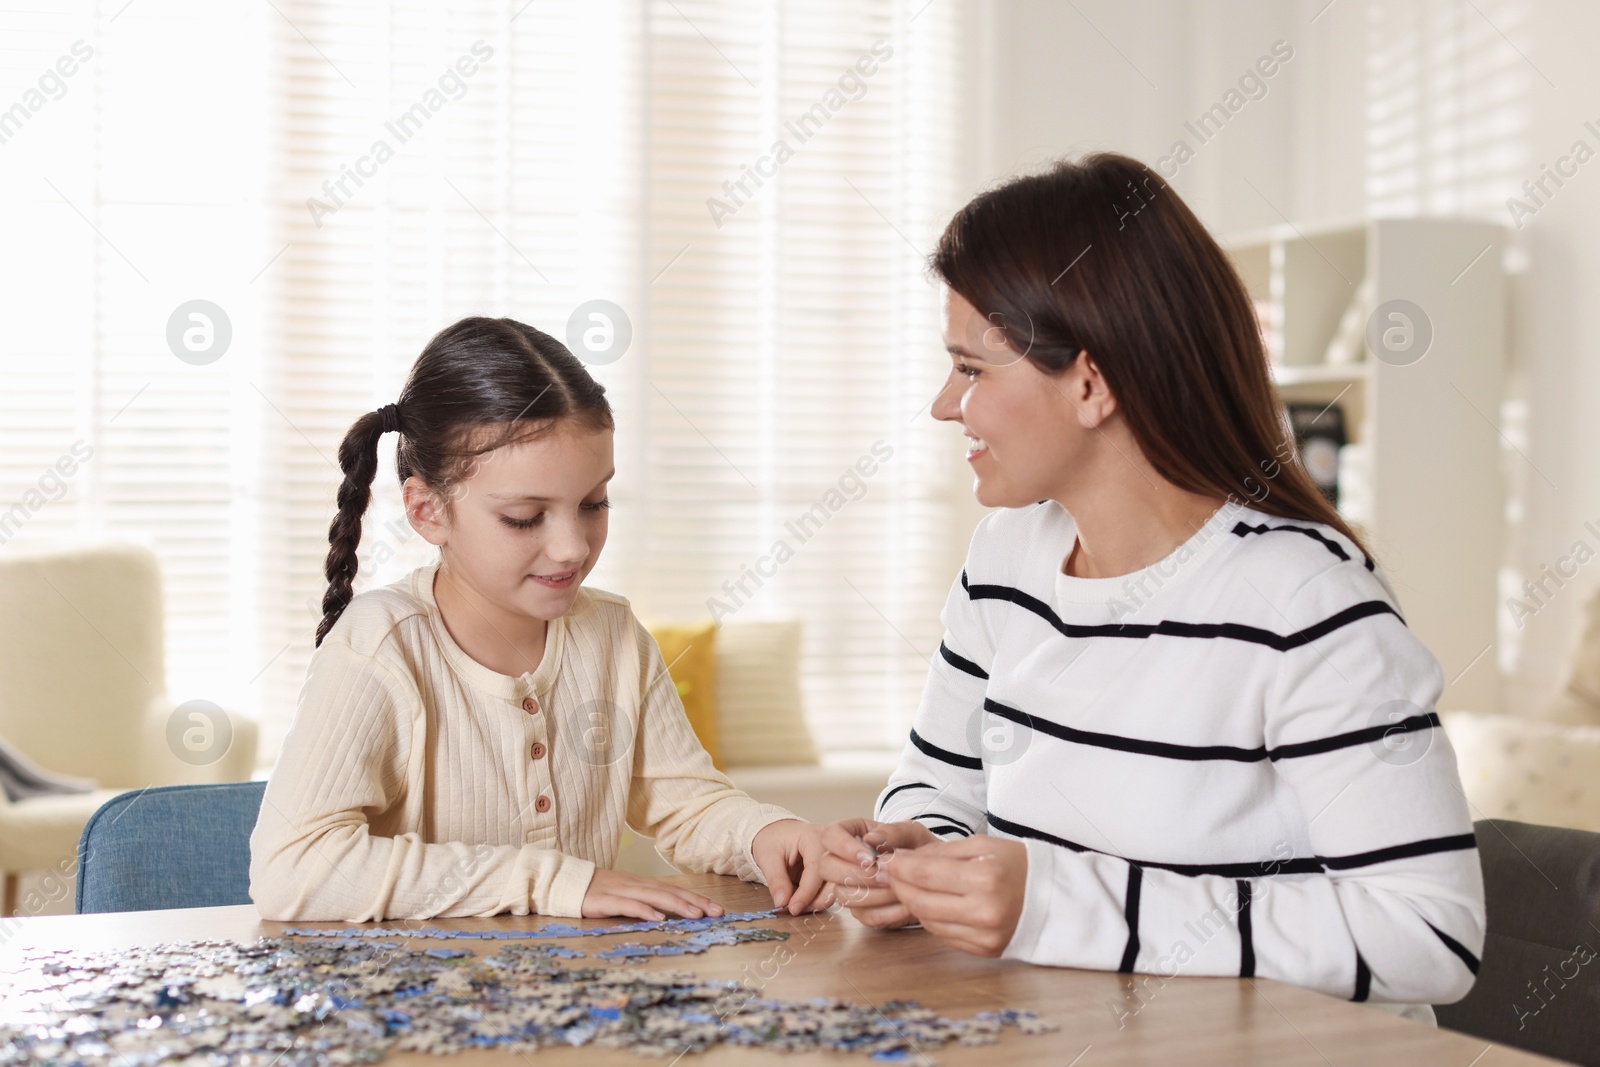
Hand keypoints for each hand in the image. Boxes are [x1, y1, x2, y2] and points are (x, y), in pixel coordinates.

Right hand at [581, 867, 725, 921]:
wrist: (564, 882)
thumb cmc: (595, 892)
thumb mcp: (623, 895)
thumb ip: (642, 901)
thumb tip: (666, 912)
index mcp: (640, 883)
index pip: (673, 890)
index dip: (695, 898)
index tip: (716, 908)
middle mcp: (635, 884)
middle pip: (669, 892)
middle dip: (695, 902)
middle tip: (717, 912)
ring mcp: (620, 891)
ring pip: (654, 897)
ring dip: (677, 906)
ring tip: (696, 915)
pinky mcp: (605, 901)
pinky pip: (628, 905)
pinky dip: (645, 910)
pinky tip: (658, 918)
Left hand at [751, 819, 833, 914]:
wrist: (776, 833)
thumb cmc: (772, 840)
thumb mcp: (767, 857)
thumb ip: (776, 880)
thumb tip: (782, 902)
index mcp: (814, 836)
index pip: (818, 868)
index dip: (807, 892)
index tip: (794, 908)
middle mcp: (831, 845)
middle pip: (834, 877)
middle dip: (818, 899)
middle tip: (797, 910)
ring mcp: (836, 856)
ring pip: (838, 885)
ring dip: (821, 901)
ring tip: (800, 907)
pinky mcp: (834, 868)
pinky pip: (834, 887)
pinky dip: (822, 898)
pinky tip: (808, 903)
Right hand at [815, 818, 938, 928]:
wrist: (931, 874)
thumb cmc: (919, 847)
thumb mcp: (912, 833)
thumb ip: (893, 832)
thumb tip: (870, 839)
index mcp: (852, 833)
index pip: (830, 836)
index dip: (844, 848)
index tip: (870, 858)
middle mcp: (843, 860)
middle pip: (826, 867)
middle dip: (858, 875)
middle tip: (886, 875)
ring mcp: (849, 887)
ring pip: (842, 895)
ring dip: (874, 895)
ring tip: (899, 887)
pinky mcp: (862, 910)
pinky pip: (865, 916)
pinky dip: (887, 912)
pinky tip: (905, 904)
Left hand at [883, 834, 1027, 955]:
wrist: (1054, 896)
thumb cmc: (1016, 864)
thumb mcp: (981, 846)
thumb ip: (941, 853)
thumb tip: (902, 860)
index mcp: (985, 879)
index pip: (924, 875)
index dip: (899, 867)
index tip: (886, 860)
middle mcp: (985, 912)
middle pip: (921, 902)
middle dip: (899, 886)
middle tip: (890, 874)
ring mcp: (986, 936)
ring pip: (929, 922)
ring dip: (913, 904)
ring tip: (910, 887)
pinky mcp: (986, 951)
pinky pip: (945, 936)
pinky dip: (932, 919)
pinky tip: (933, 904)